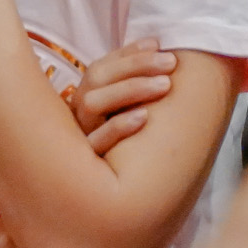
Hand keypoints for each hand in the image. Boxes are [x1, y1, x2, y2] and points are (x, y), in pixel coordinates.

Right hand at [70, 38, 176, 155]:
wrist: (101, 203)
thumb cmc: (121, 150)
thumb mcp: (122, 115)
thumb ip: (132, 87)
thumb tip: (160, 47)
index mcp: (85, 99)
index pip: (101, 66)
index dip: (129, 53)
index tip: (158, 44)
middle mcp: (76, 115)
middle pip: (96, 78)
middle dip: (135, 65)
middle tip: (171, 63)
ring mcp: (77, 138)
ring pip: (93, 103)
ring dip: (131, 88)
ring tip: (165, 85)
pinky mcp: (84, 165)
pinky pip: (96, 143)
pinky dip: (120, 126)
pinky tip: (145, 117)